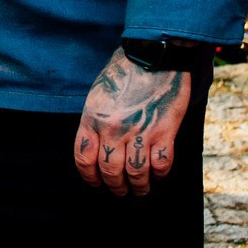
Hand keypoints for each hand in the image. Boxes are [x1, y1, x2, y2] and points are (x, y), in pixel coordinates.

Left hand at [73, 48, 191, 196]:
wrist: (152, 56)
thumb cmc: (124, 73)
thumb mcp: (98, 95)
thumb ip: (95, 121)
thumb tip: (96, 148)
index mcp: (93, 118)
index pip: (83, 159)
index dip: (89, 177)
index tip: (96, 183)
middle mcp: (113, 128)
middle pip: (110, 171)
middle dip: (115, 186)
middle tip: (121, 191)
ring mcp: (139, 131)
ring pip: (136, 173)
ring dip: (139, 187)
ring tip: (140, 190)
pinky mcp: (164, 131)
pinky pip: (161, 164)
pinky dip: (159, 174)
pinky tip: (158, 175)